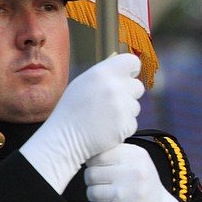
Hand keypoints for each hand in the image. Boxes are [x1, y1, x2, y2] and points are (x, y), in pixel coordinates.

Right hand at [20, 53, 144, 193]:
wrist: (64, 139)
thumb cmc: (72, 110)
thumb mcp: (82, 84)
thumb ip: (105, 74)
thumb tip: (127, 68)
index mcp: (102, 73)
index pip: (132, 61)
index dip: (131, 70)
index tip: (128, 76)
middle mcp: (114, 87)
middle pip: (138, 86)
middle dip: (128, 93)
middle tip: (110, 101)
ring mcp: (122, 107)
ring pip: (135, 105)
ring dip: (125, 110)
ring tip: (103, 116)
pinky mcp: (127, 124)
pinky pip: (132, 121)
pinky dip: (123, 125)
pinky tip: (106, 127)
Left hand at [85, 144, 183, 201]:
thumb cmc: (142, 183)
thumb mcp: (136, 161)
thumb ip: (114, 153)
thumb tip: (85, 152)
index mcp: (135, 154)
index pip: (98, 154)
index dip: (94, 163)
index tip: (103, 169)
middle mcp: (134, 170)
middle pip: (91, 173)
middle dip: (93, 181)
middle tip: (106, 184)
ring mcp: (129, 192)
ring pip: (91, 192)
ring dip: (94, 196)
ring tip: (108, 196)